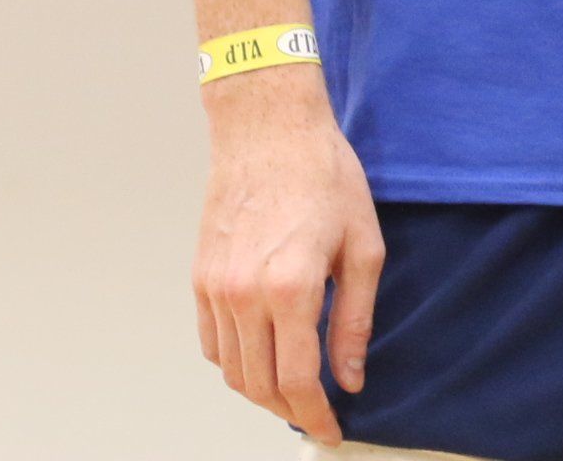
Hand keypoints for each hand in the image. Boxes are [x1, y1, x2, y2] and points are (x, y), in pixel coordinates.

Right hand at [192, 65, 384, 444]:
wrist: (269, 132)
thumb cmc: (326, 179)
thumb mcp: (363, 247)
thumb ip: (354, 320)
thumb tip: (351, 378)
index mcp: (290, 289)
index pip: (297, 381)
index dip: (316, 416)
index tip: (332, 431)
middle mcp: (244, 296)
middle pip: (259, 385)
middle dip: (291, 410)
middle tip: (318, 415)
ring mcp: (215, 290)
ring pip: (232, 371)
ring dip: (262, 391)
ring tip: (295, 390)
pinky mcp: (199, 281)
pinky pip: (213, 344)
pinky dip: (236, 363)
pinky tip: (264, 357)